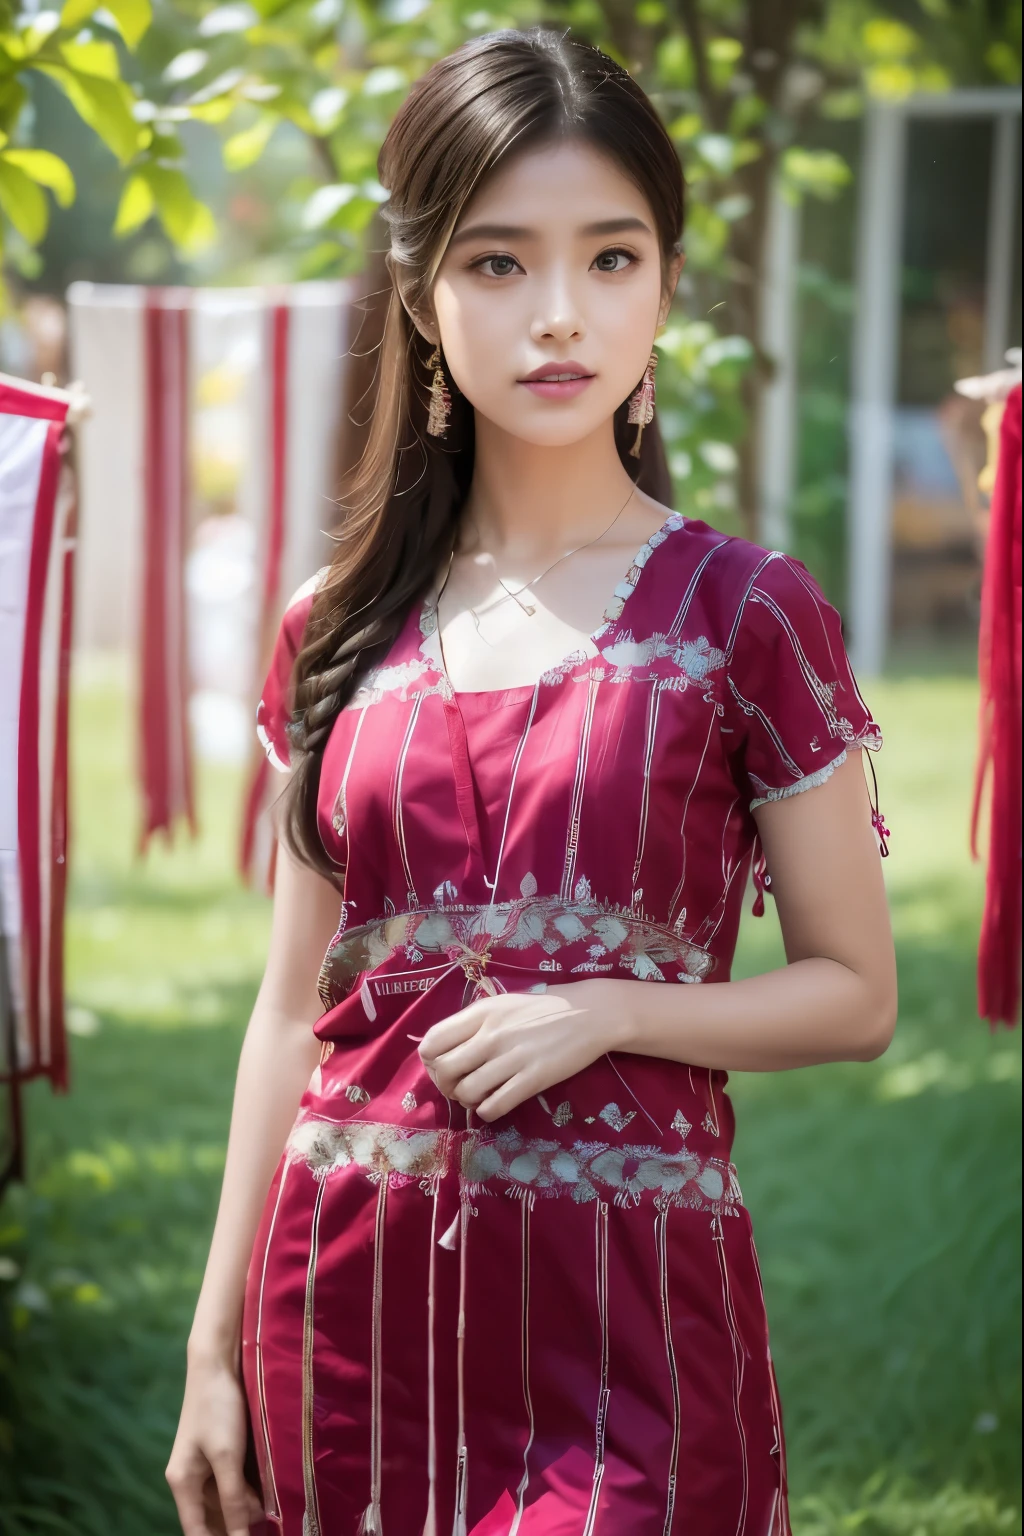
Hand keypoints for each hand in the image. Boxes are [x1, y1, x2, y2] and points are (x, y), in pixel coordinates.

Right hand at [166, 1354, 264, 1535]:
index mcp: (182, 1483)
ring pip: (225, 1500)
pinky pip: (232, 1482)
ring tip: (270, 1502)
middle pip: (212, 1518)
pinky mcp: (220, 1452)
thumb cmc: (218, 1408)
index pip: (196, 1532)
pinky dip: (248, 1488)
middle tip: (267, 1519)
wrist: (218, 1363)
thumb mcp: (226, 1457)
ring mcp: (204, 1465)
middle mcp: (190, 1479)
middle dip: (237, 1524)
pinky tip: (267, 1487)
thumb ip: (233, 1498)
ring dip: (246, 1506)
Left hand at [417, 980, 625, 1121]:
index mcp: (481, 1013)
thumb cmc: (542, 1009)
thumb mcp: (502, 1005)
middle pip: (443, 1070)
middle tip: (459, 1086)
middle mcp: (491, 1034)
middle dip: (446, 1085)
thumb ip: (473, 1023)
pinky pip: (494, 1106)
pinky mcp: (533, 1079)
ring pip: (466, 1091)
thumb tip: (443, 1048)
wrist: (589, 1013)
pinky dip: (487, 1111)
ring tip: (479, 1095)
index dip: (429, 1061)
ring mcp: (512, 1057)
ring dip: (467, 1100)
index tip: (443, 1066)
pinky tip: (495, 1104)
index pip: (432, 1041)